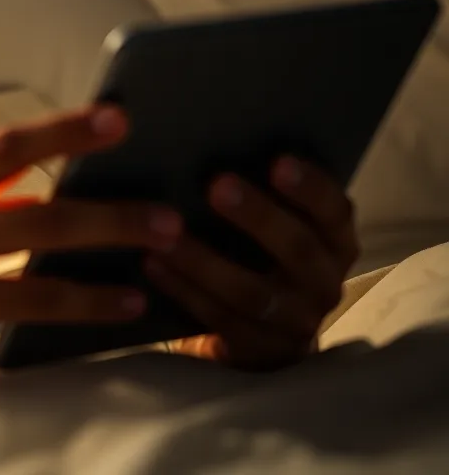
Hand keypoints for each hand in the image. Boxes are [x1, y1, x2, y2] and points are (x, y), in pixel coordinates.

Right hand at [0, 105, 181, 388]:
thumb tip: (48, 206)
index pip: (7, 143)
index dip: (64, 126)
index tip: (117, 115)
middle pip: (38, 185)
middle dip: (108, 185)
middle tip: (167, 190)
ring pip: (46, 235)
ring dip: (112, 233)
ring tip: (165, 237)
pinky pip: (36, 299)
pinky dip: (88, 300)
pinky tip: (127, 303)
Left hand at [148, 157, 357, 369]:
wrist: (258, 337)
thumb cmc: (258, 258)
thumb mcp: (272, 230)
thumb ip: (259, 195)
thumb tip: (210, 139)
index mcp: (334, 244)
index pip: (336, 213)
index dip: (311, 188)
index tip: (278, 161)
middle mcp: (323, 283)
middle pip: (298, 250)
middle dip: (258, 217)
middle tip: (216, 185)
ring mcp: (293, 322)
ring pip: (252, 292)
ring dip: (204, 260)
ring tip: (164, 234)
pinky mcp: (256, 350)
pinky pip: (219, 319)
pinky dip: (183, 290)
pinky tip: (153, 265)